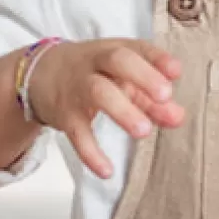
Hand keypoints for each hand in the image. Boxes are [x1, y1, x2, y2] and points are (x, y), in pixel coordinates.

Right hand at [31, 39, 183, 178]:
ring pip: (99, 93)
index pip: (138, 48)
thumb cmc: (93, 73)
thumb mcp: (121, 78)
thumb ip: (151, 98)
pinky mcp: (64, 114)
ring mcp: (77, 87)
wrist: (39, 74)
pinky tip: (107, 171)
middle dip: (143, 76)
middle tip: (165, 97)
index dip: (158, 58)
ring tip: (144, 131)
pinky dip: (91, 152)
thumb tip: (178, 117)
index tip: (176, 72)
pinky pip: (77, 132)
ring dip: (123, 111)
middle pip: (118, 61)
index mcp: (114, 50)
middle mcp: (95, 64)